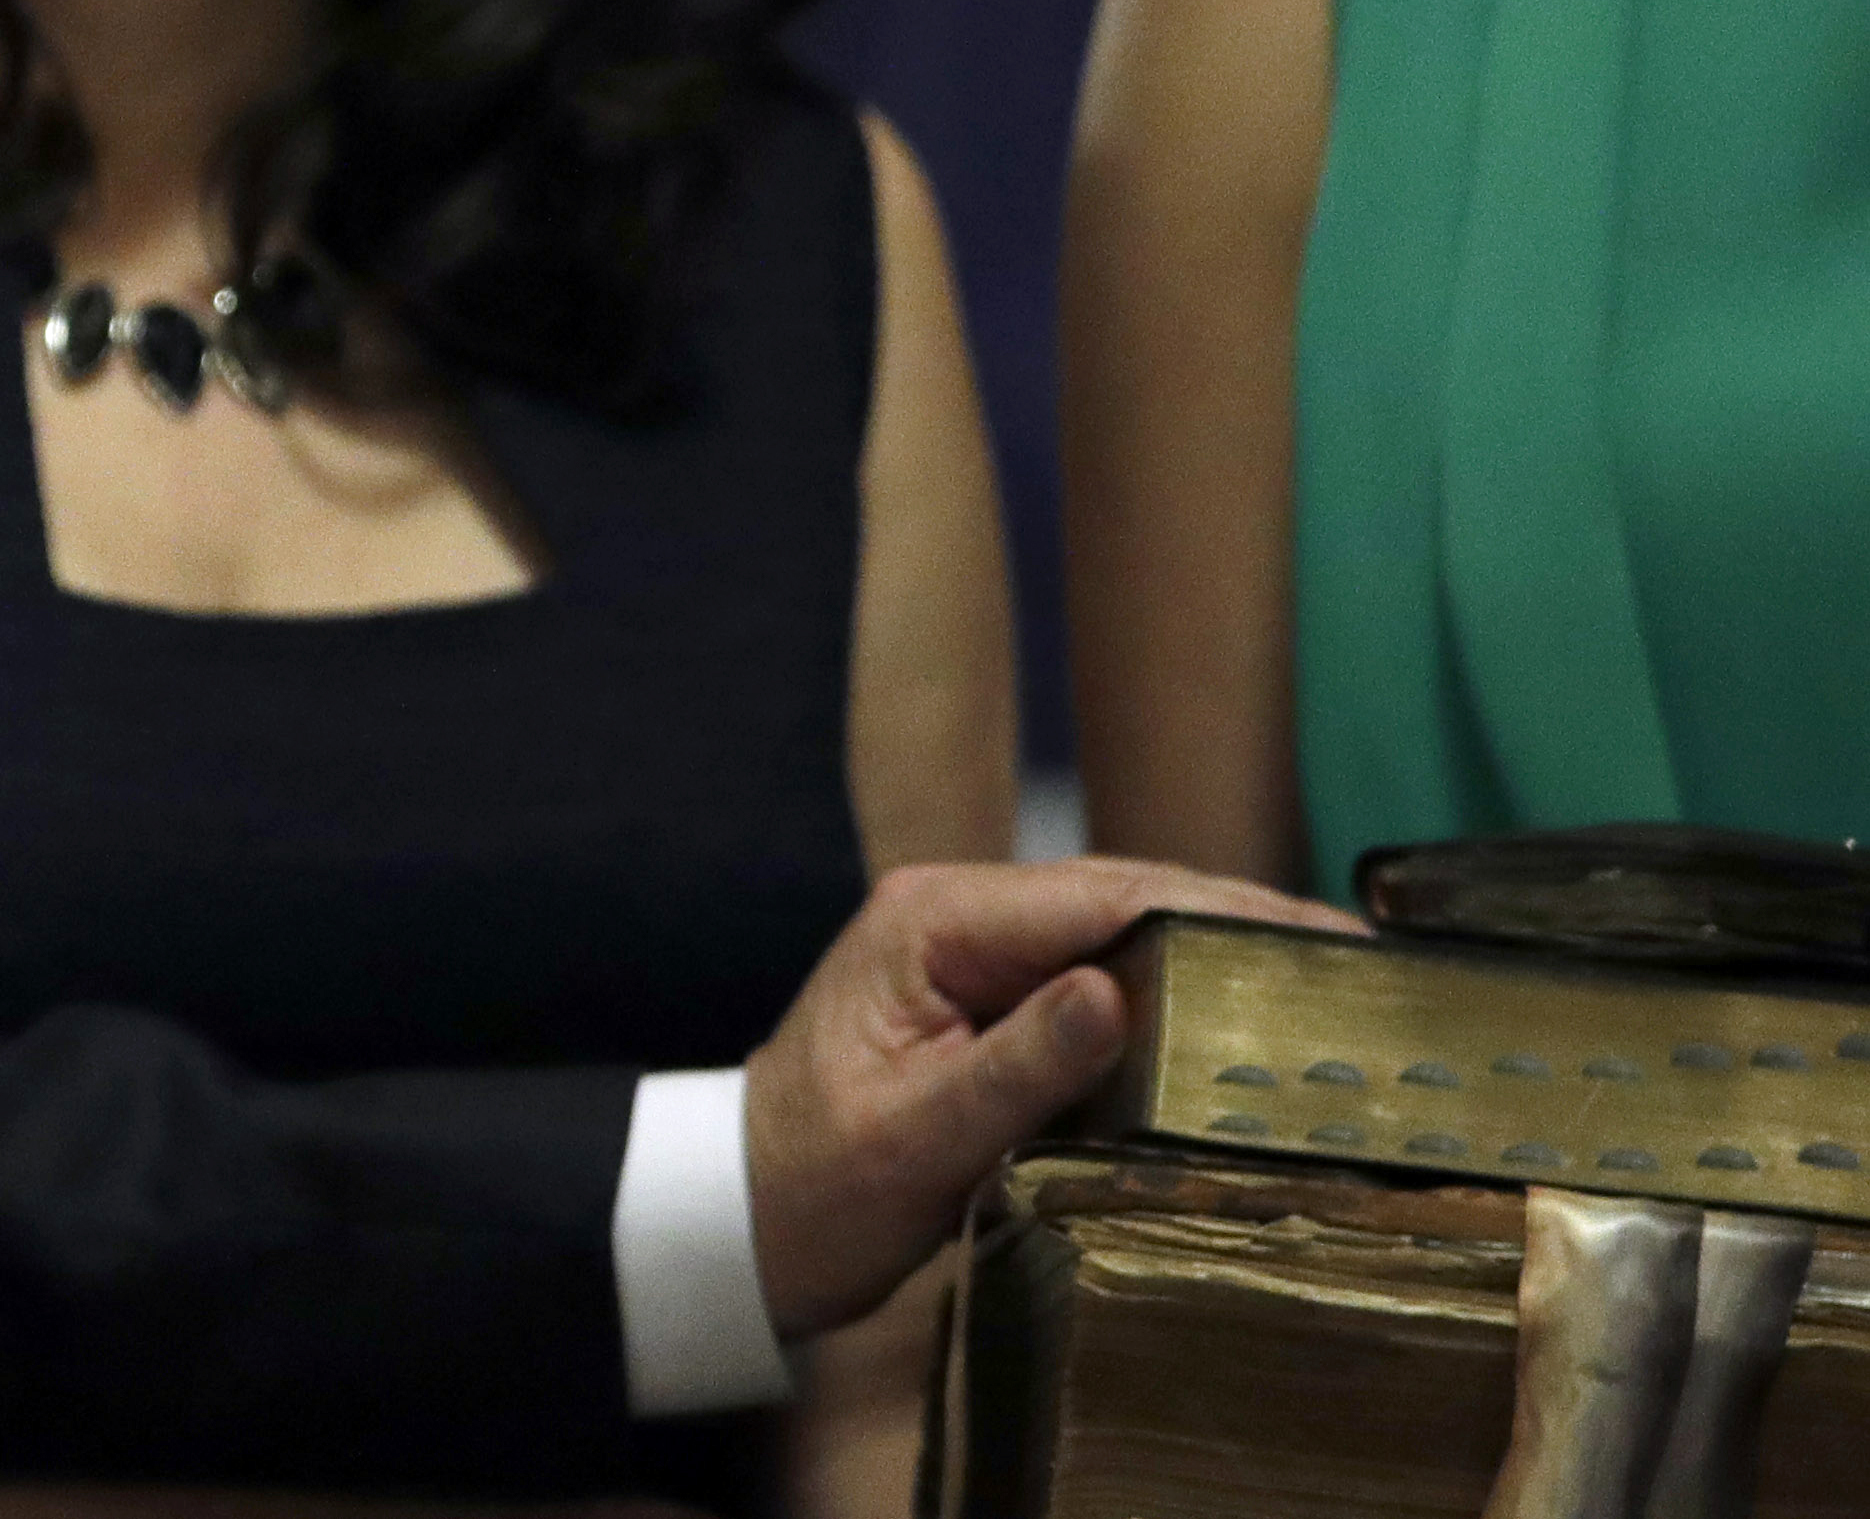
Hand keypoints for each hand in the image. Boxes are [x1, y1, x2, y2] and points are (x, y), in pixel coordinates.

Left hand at [742, 855, 1353, 1335]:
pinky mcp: (998, 1007)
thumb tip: (1113, 990)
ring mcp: (980, 958)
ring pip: (1127, 940)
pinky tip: (1249, 1032)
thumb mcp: (913, 1137)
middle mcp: (961, 917)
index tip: (1327, 941)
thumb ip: (1016, 1065)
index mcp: (934, 919)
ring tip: (1338, 996)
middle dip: (1243, 929)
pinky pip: (1105, 987)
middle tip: (1367, 971)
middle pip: (1130, 901)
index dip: (1221, 910)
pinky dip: (1179, 1002)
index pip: (1104, 892)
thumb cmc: (813, 1185)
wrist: (745, 1221)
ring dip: (1221, 963)